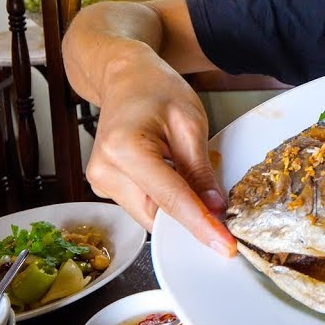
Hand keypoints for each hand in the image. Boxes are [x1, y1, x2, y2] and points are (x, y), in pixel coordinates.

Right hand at [85, 59, 236, 256]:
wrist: (124, 78)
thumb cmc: (155, 89)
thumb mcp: (190, 123)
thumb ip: (200, 171)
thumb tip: (214, 209)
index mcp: (125, 150)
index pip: (170, 201)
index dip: (200, 226)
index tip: (223, 246)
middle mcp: (105, 171)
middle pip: (157, 216)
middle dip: (190, 217)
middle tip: (220, 207)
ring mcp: (101, 181)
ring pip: (150, 215)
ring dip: (176, 206)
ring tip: (184, 167)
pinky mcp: (105, 187)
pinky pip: (143, 206)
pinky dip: (164, 199)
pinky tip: (170, 172)